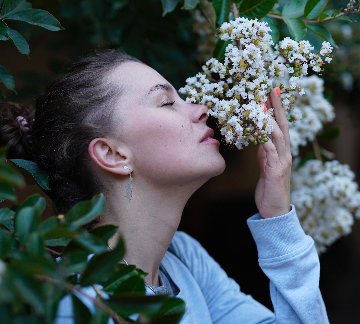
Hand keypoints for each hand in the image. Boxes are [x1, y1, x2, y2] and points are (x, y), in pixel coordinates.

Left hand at [255, 87, 291, 217]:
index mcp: (282, 151)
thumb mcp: (265, 166)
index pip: (281, 125)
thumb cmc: (269, 188)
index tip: (272, 93)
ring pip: (278, 135)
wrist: (274, 210)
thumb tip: (259, 138)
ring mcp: (282, 161)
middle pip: (283, 125)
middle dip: (277, 107)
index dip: (277, 109)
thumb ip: (264, 152)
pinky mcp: (276, 171)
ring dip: (270, 120)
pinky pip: (270, 151)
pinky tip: (259, 131)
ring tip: (262, 106)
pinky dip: (264, 139)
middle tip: (271, 90)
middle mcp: (285, 153)